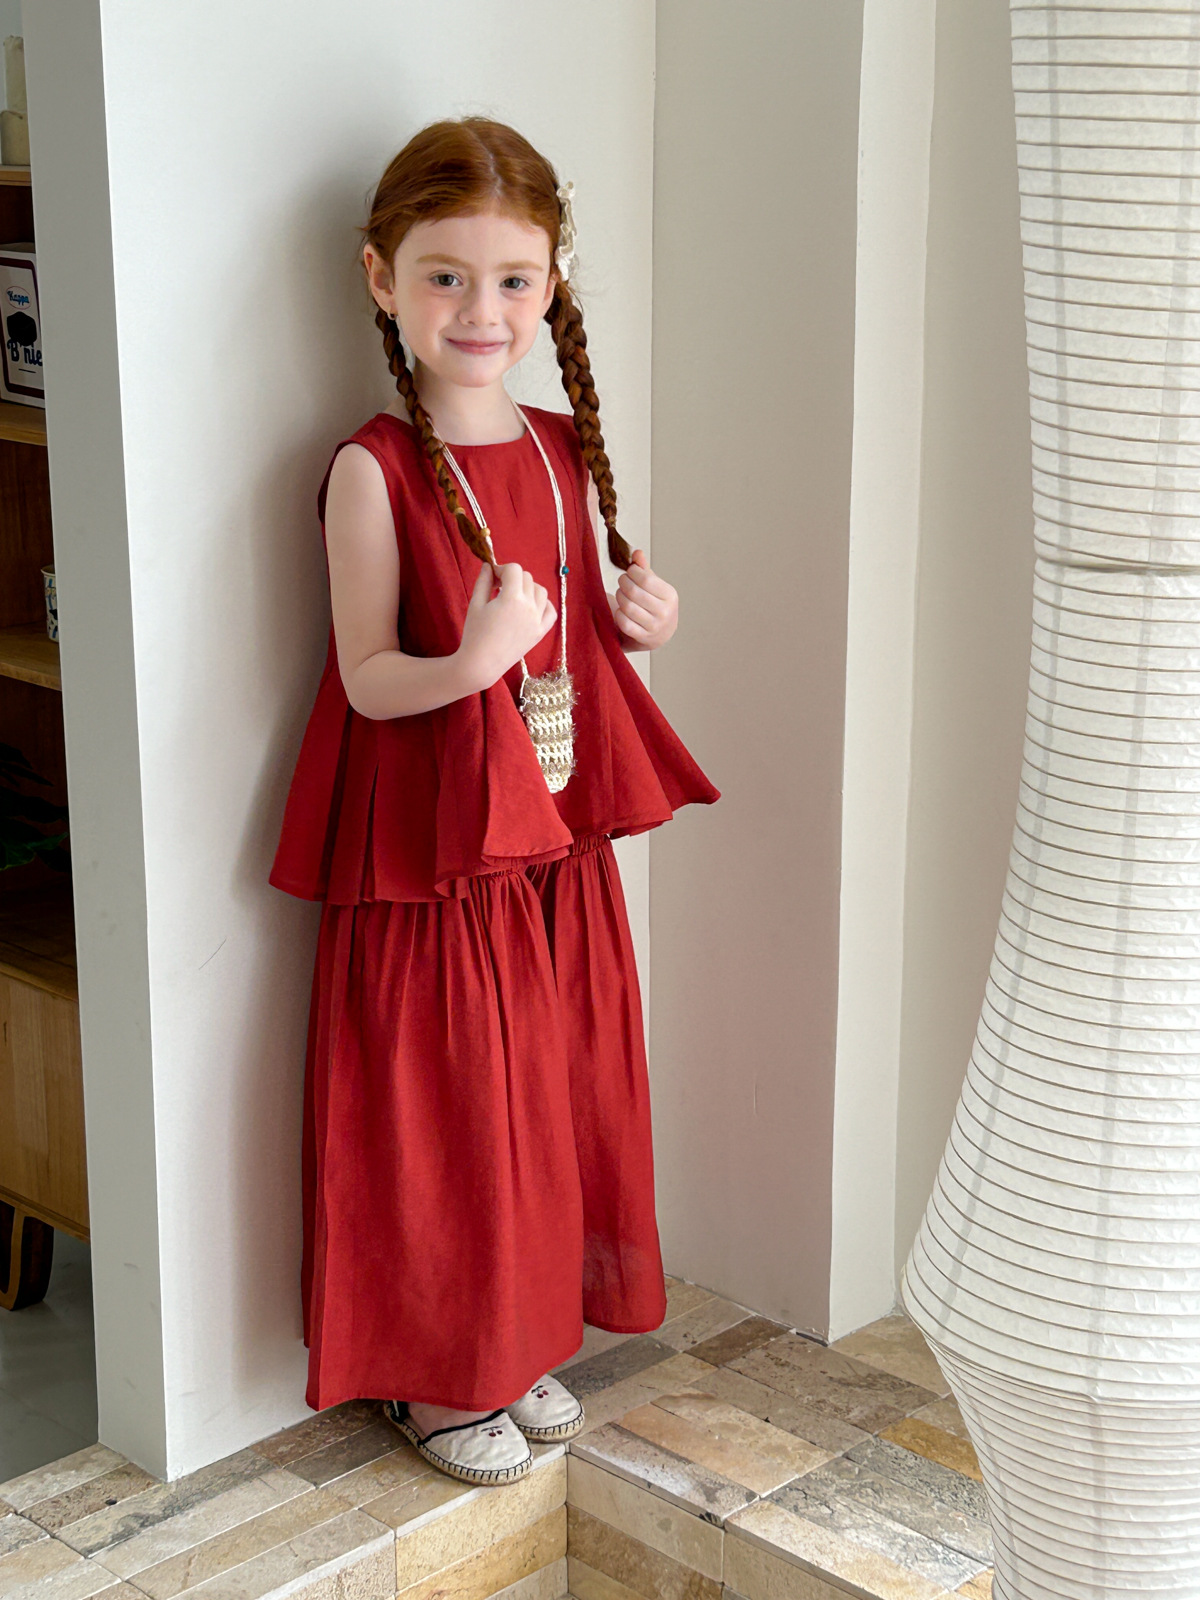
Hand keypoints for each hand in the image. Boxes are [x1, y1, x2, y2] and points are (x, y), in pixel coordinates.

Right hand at [457, 561, 555, 689]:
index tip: (492, 577)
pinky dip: (543, 604)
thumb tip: (488, 565)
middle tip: (498, 588)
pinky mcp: (540, 632)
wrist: (482, 664)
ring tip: (513, 597)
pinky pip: (550, 611)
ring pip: (541, 591)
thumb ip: (484, 581)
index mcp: (512, 598)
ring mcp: (537, 620)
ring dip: (528, 588)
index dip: (502, 569)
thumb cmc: (474, 634)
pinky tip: (530, 606)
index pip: (514, 570)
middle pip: (527, 578)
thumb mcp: (475, 604)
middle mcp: (529, 607)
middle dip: (513, 578)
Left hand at [611, 550, 677, 649]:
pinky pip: (624, 623)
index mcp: (670, 596)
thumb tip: (636, 552)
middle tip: (622, 581)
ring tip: (621, 594)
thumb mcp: (654, 585)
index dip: (632, 573)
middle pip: (634, 592)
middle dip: (623, 583)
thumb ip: (644, 569)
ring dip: (620, 597)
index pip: (646, 579)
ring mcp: (654, 626)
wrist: (660, 633)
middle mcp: (665, 612)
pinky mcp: (643, 638)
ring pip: (628, 607)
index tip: (629, 572)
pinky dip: (619, 614)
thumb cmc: (654, 604)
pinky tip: (621, 610)